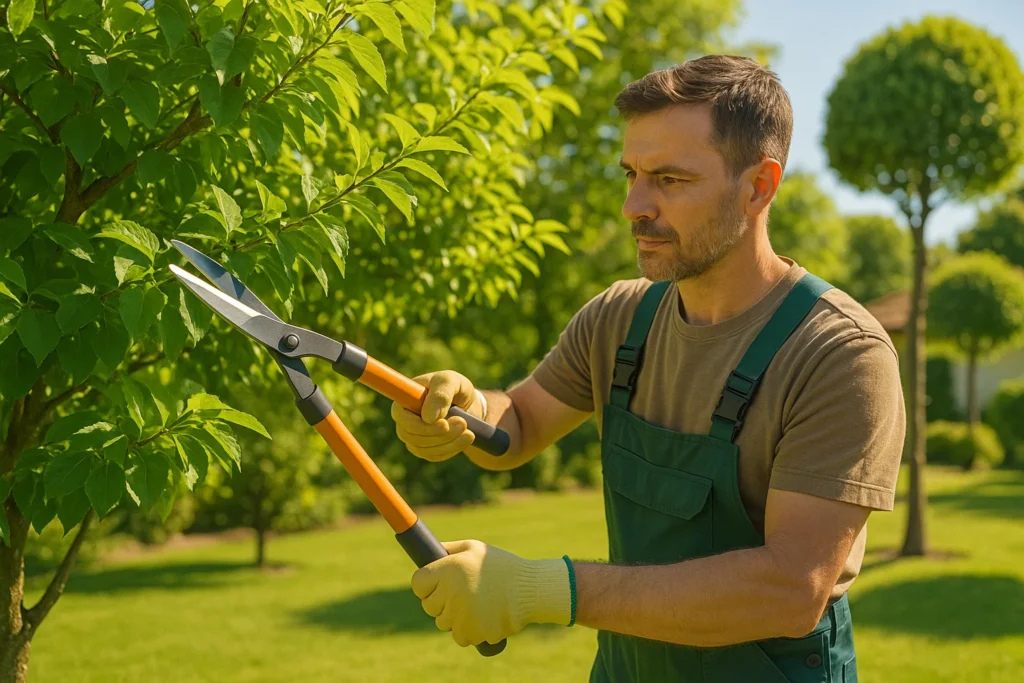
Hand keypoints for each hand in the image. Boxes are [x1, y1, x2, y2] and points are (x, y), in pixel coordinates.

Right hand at [391, 370, 485, 461]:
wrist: (468, 406)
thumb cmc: (456, 388)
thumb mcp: (451, 382)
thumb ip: (441, 394)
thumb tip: (428, 417)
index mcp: (405, 399)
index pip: (400, 416)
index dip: (419, 424)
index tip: (444, 423)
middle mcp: (405, 419)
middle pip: (411, 435)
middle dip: (440, 434)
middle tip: (463, 423)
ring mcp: (413, 436)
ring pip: (424, 448)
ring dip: (449, 441)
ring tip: (469, 431)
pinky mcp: (425, 449)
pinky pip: (434, 455)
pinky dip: (452, 448)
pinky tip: (466, 438)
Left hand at [411, 539, 571, 647]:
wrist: (529, 589)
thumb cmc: (501, 566)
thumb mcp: (474, 548)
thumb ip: (449, 550)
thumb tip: (429, 553)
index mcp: (447, 570)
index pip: (418, 583)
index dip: (426, 584)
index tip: (436, 584)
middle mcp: (449, 593)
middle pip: (428, 605)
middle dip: (440, 601)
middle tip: (461, 593)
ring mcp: (459, 615)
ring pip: (443, 622)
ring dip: (454, 617)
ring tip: (476, 604)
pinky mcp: (470, 633)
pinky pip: (459, 636)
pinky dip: (468, 631)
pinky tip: (482, 617)